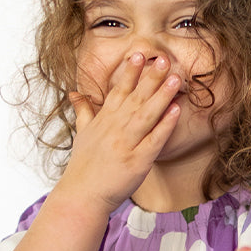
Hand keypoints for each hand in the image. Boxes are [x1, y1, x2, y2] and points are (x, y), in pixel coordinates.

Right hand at [60, 54, 182, 211]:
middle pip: (135, 98)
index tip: (139, 54)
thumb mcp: (81, 134)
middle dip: (150, 78)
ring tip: (174, 78)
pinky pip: (154, 140)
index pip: (118, 91)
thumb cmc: (83, 167)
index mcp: (104, 121)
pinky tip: (176, 110)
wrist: (82, 196)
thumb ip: (83, 111)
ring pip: (146, 115)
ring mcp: (126, 145)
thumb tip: (74, 93)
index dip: (130, 73)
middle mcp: (115, 129)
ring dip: (161, 95)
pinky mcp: (137, 162)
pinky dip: (165, 125)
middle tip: (163, 58)